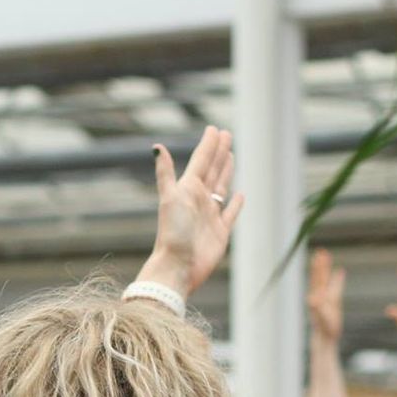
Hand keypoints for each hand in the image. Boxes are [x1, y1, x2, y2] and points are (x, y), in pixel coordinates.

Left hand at [138, 125, 244, 296]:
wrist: (177, 267)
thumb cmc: (172, 233)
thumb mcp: (170, 198)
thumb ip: (165, 173)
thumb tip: (156, 146)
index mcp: (188, 190)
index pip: (201, 161)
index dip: (208, 145)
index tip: (214, 129)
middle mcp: (199, 200)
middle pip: (212, 170)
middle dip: (219, 153)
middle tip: (226, 134)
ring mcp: (210, 216)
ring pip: (221, 187)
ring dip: (226, 172)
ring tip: (231, 156)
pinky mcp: (220, 232)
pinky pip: (230, 213)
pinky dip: (236, 204)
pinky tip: (241, 194)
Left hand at [306, 249, 344, 344]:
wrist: (326, 337)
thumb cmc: (325, 328)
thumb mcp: (321, 317)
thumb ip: (317, 307)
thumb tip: (311, 299)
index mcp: (317, 296)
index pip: (318, 278)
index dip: (318, 267)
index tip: (319, 255)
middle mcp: (320, 295)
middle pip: (320, 276)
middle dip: (321, 263)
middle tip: (321, 250)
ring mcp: (326, 298)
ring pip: (326, 279)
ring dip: (327, 268)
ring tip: (327, 256)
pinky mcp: (332, 302)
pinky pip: (335, 287)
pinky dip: (337, 278)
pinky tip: (340, 271)